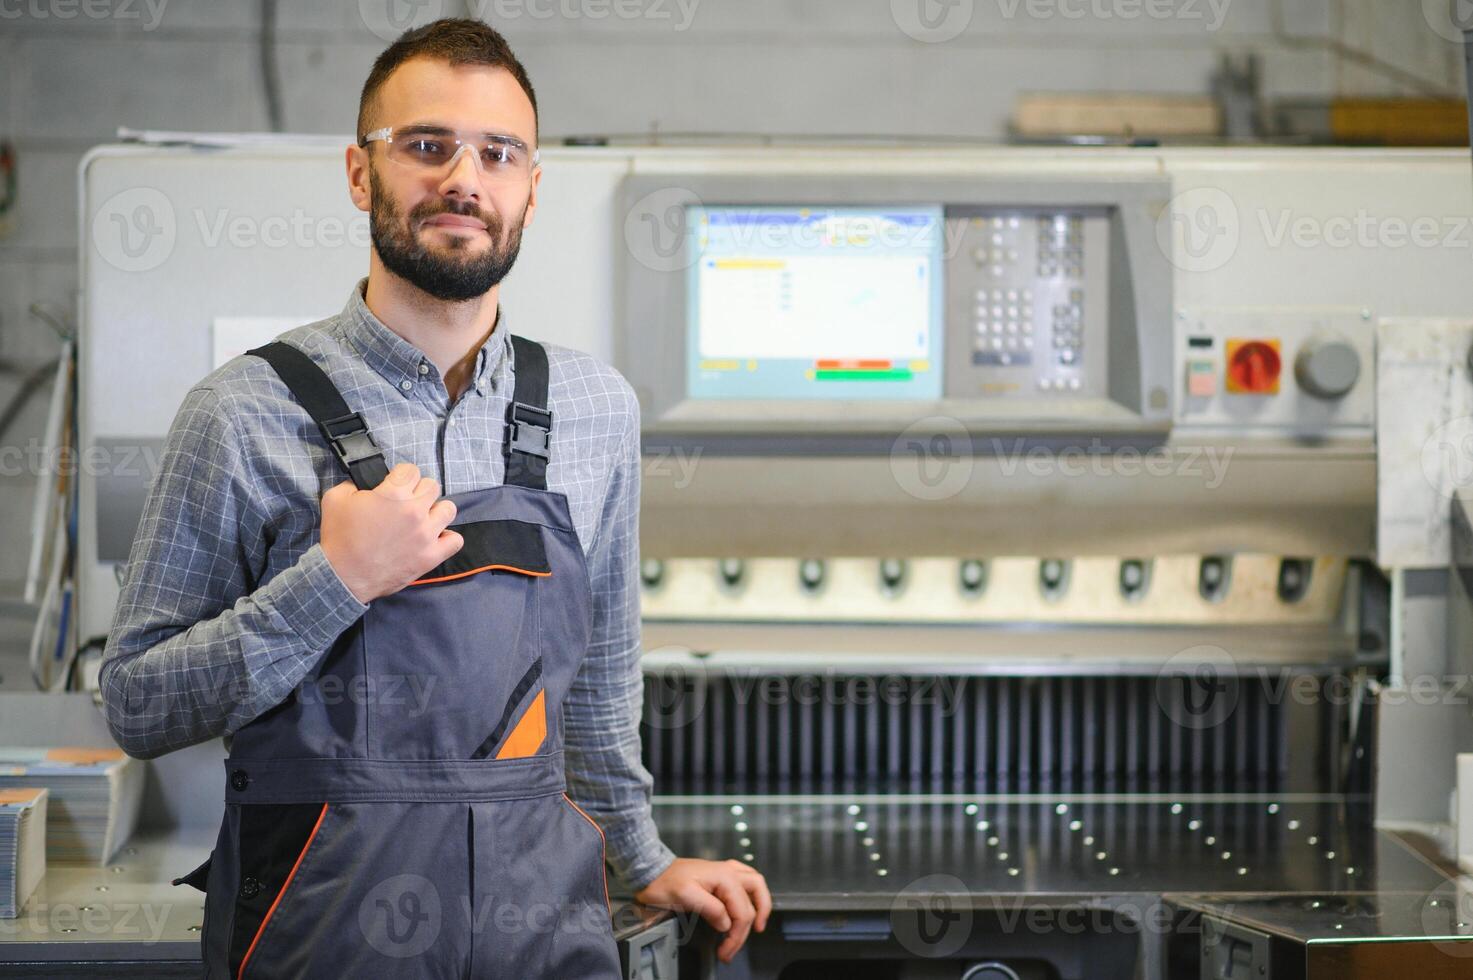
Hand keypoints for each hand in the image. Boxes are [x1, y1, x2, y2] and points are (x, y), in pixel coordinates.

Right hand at [319, 462, 462, 602]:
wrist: (343, 576)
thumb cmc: (339, 539)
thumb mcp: (335, 499)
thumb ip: (352, 483)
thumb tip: (363, 481)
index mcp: (394, 493)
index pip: (411, 470)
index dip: (401, 476)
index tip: (395, 485)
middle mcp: (414, 511)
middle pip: (432, 486)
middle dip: (418, 491)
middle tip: (405, 503)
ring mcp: (426, 534)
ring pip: (448, 509)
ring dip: (435, 511)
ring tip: (422, 519)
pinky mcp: (431, 556)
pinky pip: (455, 540)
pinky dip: (447, 538)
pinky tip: (433, 539)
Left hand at [634, 858, 770, 963]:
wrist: (652, 870)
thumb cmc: (665, 882)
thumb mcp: (685, 896)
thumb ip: (711, 909)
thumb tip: (727, 924)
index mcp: (724, 877)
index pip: (741, 912)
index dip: (736, 936)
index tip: (725, 952)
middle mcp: (730, 872)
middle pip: (751, 903)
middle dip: (746, 929)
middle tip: (733, 948)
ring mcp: (726, 871)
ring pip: (756, 885)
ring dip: (761, 905)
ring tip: (760, 925)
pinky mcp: (720, 874)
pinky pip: (746, 880)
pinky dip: (752, 893)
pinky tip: (749, 902)